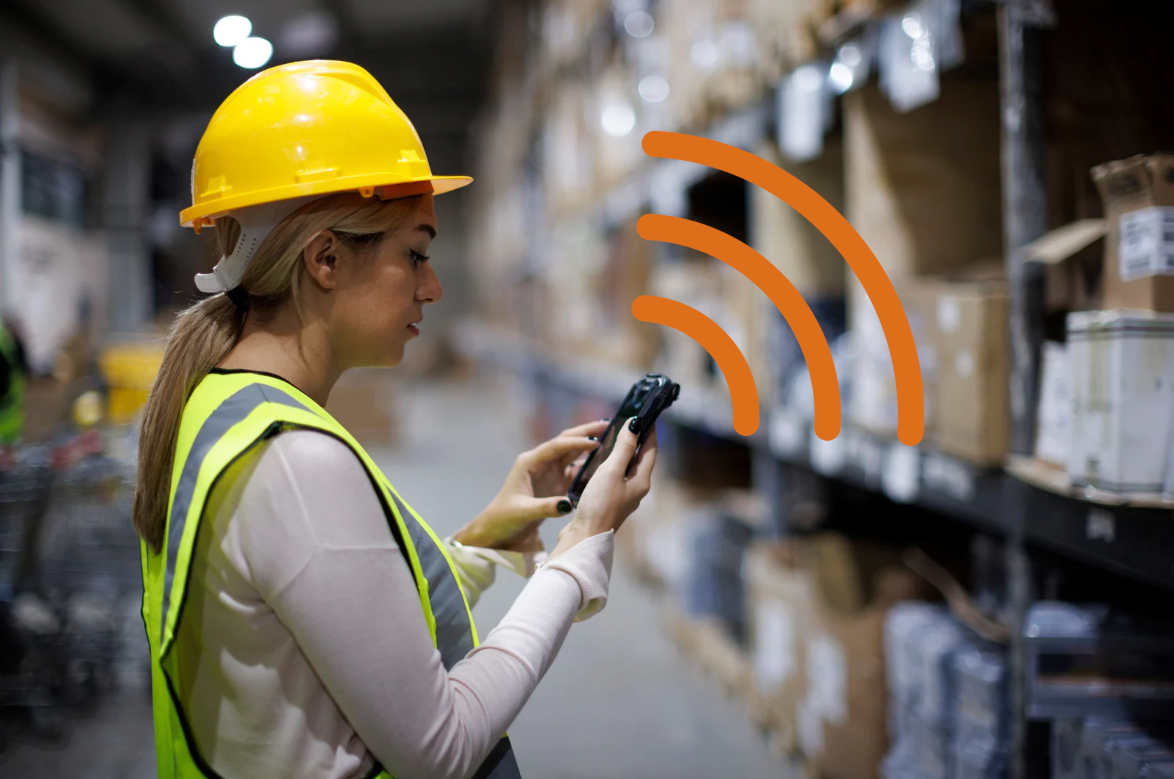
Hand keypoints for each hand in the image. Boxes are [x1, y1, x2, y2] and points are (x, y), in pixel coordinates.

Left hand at [452, 420, 607, 549]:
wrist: (498, 528)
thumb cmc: (504, 518)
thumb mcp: (523, 512)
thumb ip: (545, 507)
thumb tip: (569, 504)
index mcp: (530, 462)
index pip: (555, 447)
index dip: (575, 442)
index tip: (595, 441)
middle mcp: (541, 462)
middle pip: (566, 442)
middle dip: (586, 432)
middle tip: (608, 424)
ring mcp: (549, 471)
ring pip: (572, 453)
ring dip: (589, 446)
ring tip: (612, 438)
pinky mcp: (555, 482)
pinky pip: (575, 470)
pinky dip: (589, 465)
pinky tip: (605, 463)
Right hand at [548, 418, 657, 559]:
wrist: (585, 537)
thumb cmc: (600, 504)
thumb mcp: (611, 471)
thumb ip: (624, 448)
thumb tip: (635, 425)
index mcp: (641, 481)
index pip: (650, 450)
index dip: (649, 432)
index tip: (647, 414)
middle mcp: (635, 489)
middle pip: (640, 459)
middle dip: (637, 440)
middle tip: (630, 421)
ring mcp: (622, 497)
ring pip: (626, 468)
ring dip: (623, 452)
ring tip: (616, 436)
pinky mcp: (609, 502)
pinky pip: (614, 477)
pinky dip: (611, 464)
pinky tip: (600, 461)